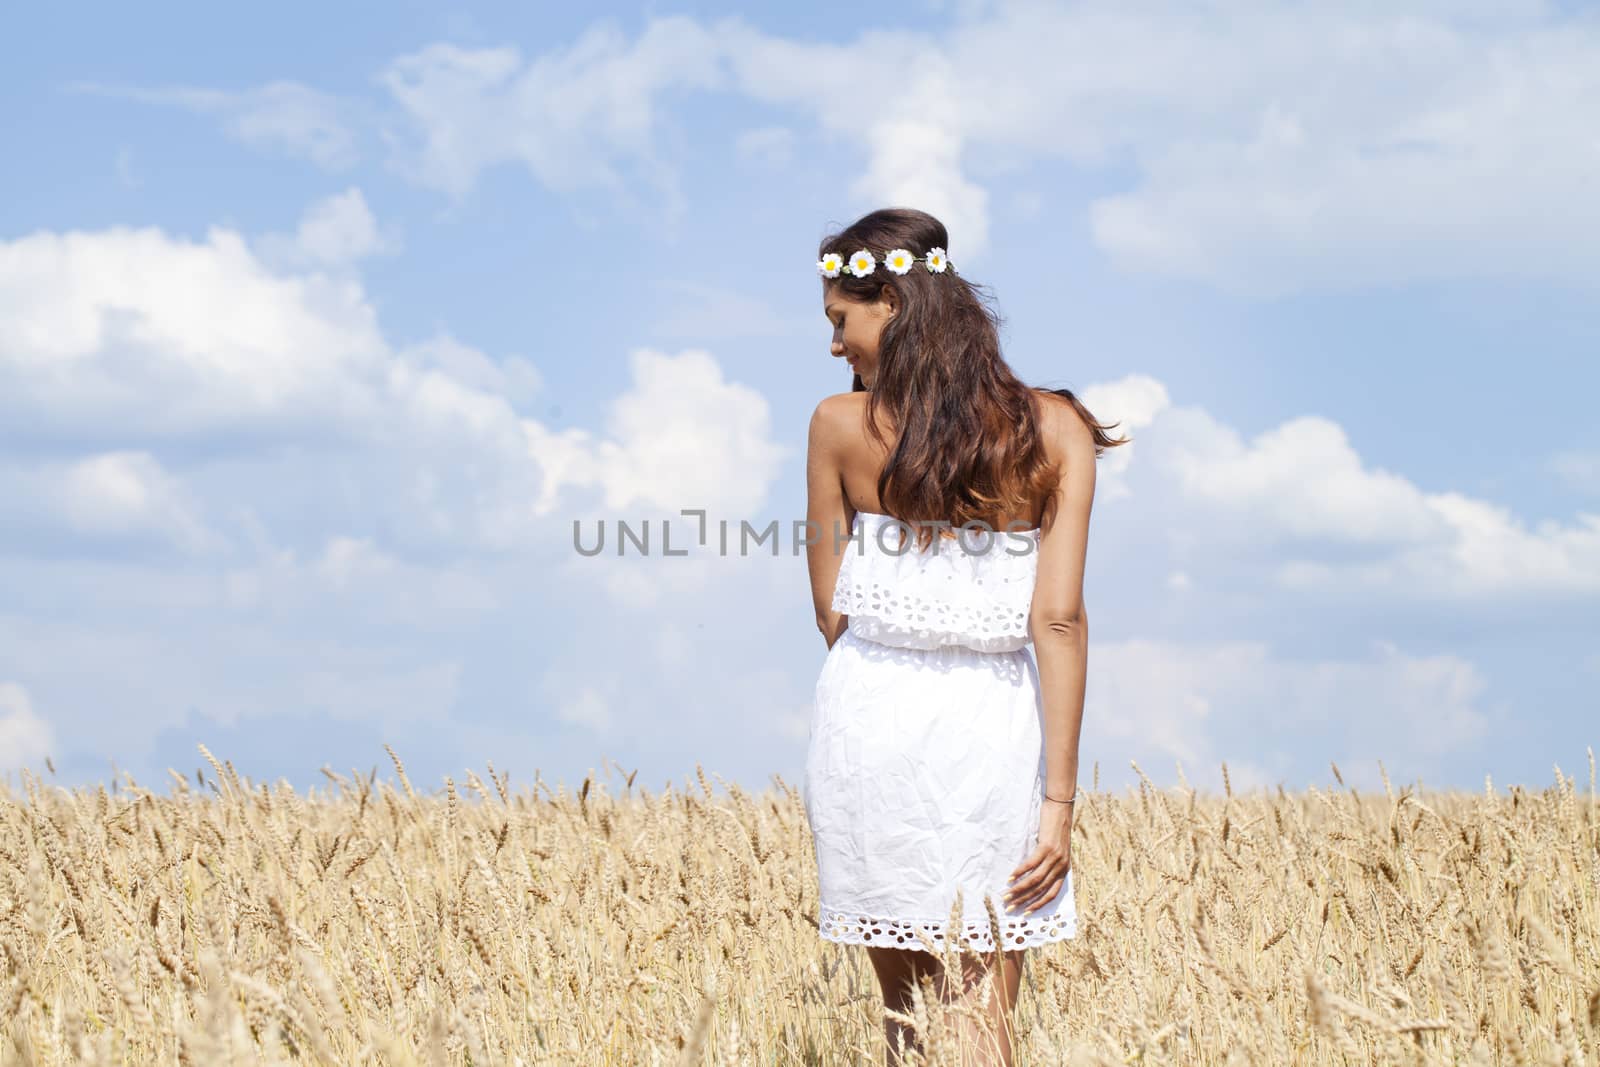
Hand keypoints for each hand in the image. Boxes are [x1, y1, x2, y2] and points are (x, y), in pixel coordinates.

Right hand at [1004, 800, 1071, 914]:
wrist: (1061, 808)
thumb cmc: (1056, 828)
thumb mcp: (1058, 849)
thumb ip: (1050, 863)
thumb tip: (1035, 875)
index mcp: (1064, 870)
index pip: (1052, 894)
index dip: (1038, 905)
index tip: (1026, 913)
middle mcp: (1061, 866)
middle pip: (1041, 889)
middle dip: (1024, 900)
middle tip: (1010, 907)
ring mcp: (1054, 857)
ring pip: (1035, 880)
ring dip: (1020, 889)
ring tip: (1007, 895)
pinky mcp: (1047, 847)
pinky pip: (1031, 864)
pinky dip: (1020, 872)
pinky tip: (1010, 877)